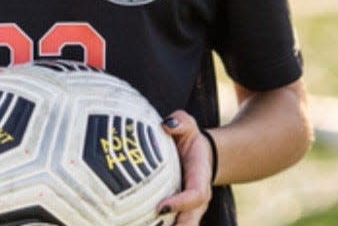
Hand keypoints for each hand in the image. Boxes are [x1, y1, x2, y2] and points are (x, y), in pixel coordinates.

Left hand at [156, 110, 212, 225]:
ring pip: (183, 225)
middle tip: (152, 225)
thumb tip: (166, 124)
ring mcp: (189, 208)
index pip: (196, 196)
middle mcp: (197, 199)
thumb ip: (181, 122)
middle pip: (190, 221)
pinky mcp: (179, 211)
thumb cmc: (190, 139)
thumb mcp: (188, 125)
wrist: (200, 155)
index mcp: (200, 178)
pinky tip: (137, 224)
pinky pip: (171, 223)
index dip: (181, 203)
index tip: (161, 207)